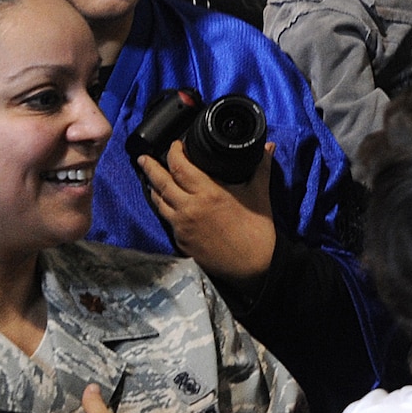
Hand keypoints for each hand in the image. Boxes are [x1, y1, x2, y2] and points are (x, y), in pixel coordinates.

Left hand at [140, 141, 277, 283]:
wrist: (254, 267)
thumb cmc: (257, 230)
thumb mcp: (259, 194)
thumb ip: (261, 167)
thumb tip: (268, 147)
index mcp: (208, 193)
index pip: (180, 166)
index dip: (174, 152)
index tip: (175, 145)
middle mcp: (189, 208)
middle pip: (161, 182)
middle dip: (149, 167)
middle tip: (142, 157)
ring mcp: (182, 227)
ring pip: (159, 202)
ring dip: (153, 188)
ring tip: (150, 179)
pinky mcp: (181, 242)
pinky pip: (166, 220)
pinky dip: (163, 208)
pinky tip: (165, 204)